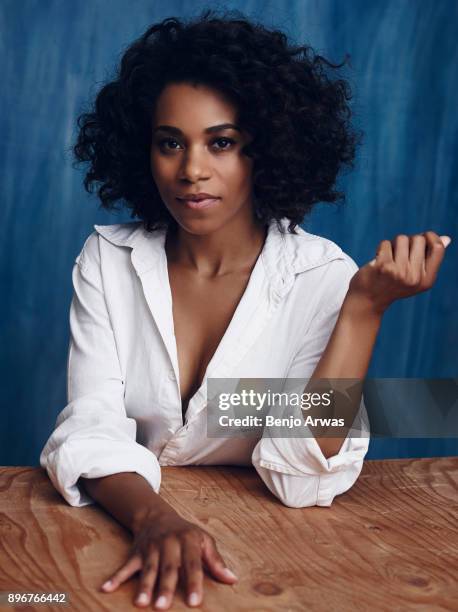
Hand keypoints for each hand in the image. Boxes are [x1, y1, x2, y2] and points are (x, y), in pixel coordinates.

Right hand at [99, 510, 237, 608]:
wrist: (157, 515)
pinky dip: (116, 577)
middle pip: (168, 567)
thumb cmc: (186, 534)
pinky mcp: (136, 552)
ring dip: (143, 585)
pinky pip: (126, 565)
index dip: (194, 582)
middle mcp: (169, 543)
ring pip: (148, 568)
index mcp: (188, 540)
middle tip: (163, 607)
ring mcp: (151, 547)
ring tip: (141, 604)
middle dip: (165, 587)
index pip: (193, 564)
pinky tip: (106, 588)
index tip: (194, 602)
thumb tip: (232, 580)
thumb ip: (216, 561)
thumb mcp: (203, 541)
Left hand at [347, 231, 451, 315]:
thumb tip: (446, 239)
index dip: (431, 236)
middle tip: (400, 254)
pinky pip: (386, 243)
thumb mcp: (415, 276)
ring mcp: (399, 272)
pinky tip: (378, 261)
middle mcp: (414, 277)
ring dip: (394, 244)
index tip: (423, 237)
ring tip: (389, 258)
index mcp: (427, 280)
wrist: (367, 301)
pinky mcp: (383, 266)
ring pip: (402, 239)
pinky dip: (382, 248)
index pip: (438, 248)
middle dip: (409, 241)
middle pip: (419, 239)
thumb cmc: (392, 284)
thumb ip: (429, 259)